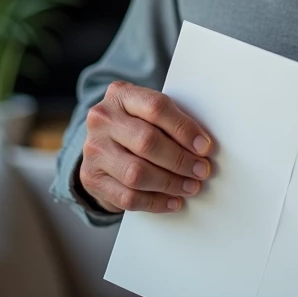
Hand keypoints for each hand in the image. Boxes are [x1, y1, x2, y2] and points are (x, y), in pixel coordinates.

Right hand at [79, 80, 213, 213]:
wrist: (102, 148)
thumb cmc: (136, 126)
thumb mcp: (148, 113)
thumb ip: (170, 121)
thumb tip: (203, 146)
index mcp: (121, 94)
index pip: (156, 107)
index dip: (184, 129)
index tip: (205, 146)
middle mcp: (102, 119)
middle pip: (147, 141)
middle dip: (180, 159)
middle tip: (201, 170)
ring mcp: (93, 150)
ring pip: (137, 173)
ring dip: (170, 183)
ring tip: (191, 186)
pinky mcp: (92, 178)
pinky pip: (127, 197)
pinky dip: (156, 202)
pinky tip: (173, 201)